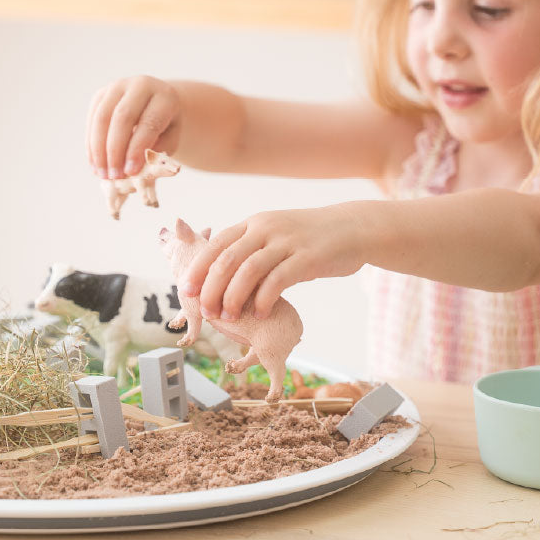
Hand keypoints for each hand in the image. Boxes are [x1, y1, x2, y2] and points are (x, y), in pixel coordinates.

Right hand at [86, 75, 181, 178]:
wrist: (155, 103)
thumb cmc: (165, 127)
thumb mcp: (170, 139)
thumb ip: (155, 152)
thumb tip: (133, 170)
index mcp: (164, 96)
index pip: (148, 123)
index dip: (137, 149)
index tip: (130, 172)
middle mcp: (140, 85)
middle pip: (122, 118)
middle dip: (115, 151)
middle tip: (114, 175)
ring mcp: (117, 87)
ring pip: (102, 118)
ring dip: (99, 150)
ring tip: (102, 173)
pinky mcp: (101, 94)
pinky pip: (91, 120)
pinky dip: (91, 145)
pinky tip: (95, 164)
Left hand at [179, 206, 364, 320]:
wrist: (353, 228)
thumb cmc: (309, 239)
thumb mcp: (276, 235)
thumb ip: (252, 252)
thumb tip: (221, 281)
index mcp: (254, 223)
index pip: (217, 244)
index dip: (198, 268)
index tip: (186, 291)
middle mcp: (266, 228)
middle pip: (227, 259)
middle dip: (211, 288)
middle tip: (206, 312)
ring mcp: (287, 241)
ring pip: (248, 270)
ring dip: (233, 296)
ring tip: (228, 316)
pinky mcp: (308, 257)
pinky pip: (278, 279)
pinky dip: (263, 299)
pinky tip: (259, 313)